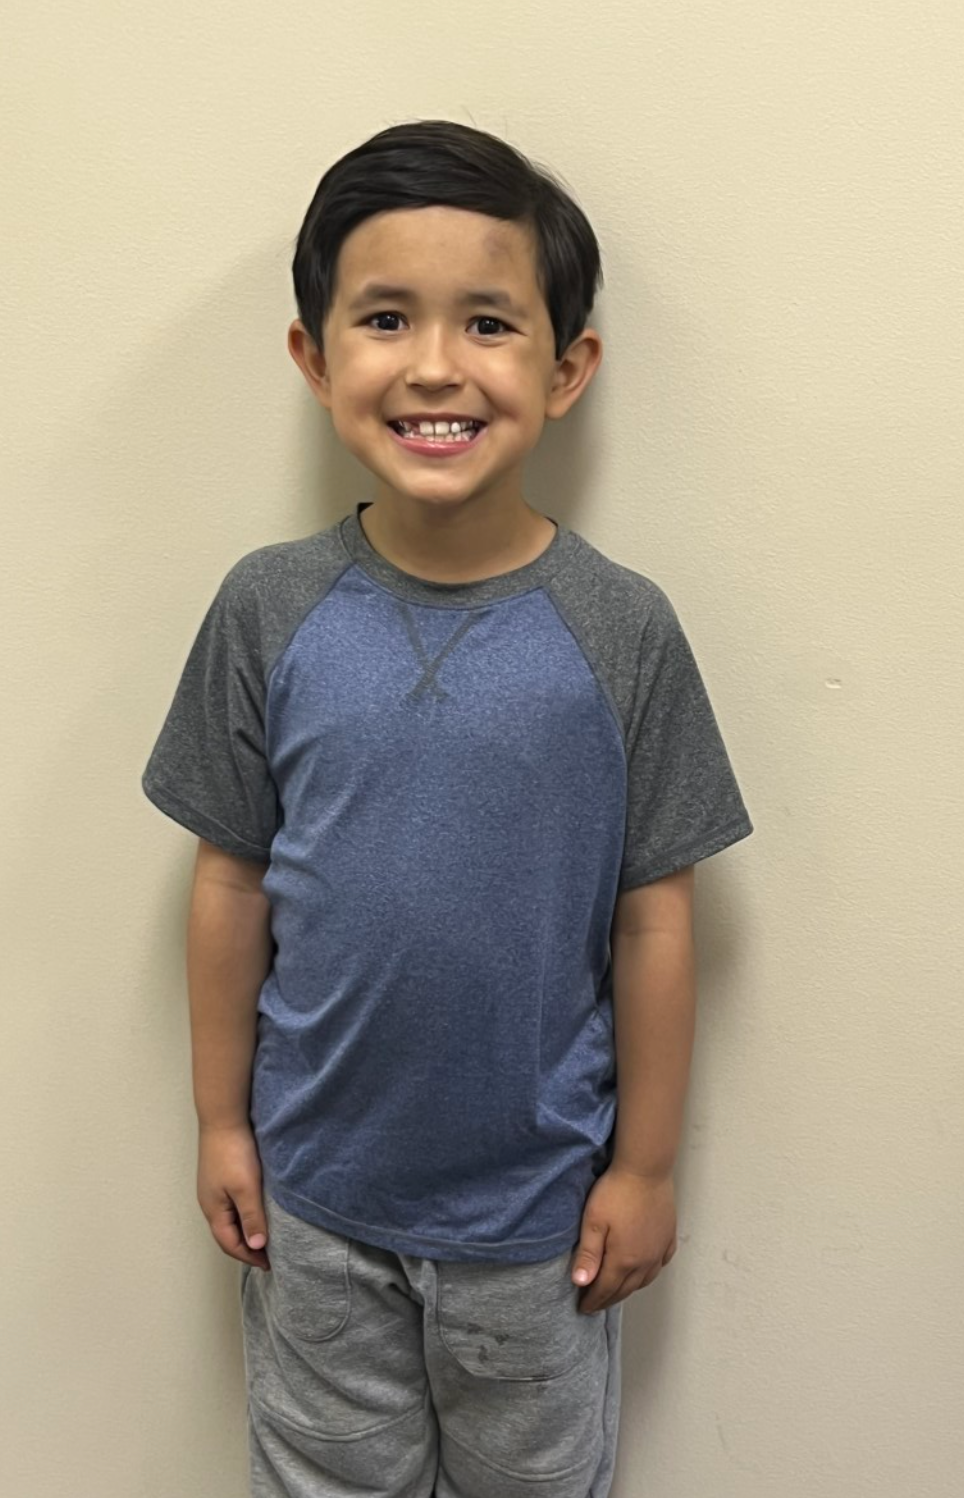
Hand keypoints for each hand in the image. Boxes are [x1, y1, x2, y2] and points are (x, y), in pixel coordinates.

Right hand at [197, 1123, 270, 1269]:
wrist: (223, 1118)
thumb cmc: (233, 1153)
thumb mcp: (246, 1189)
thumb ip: (251, 1218)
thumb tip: (257, 1247)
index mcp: (213, 1210)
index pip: (229, 1245)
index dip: (249, 1257)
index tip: (269, 1264)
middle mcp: (210, 1203)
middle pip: (227, 1234)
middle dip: (246, 1247)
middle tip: (269, 1254)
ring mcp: (213, 1189)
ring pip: (229, 1219)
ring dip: (245, 1231)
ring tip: (265, 1235)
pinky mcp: (220, 1176)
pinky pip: (232, 1204)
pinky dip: (244, 1215)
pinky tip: (257, 1210)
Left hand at [570, 1165, 677, 1313]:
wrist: (646, 1169)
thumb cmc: (615, 1192)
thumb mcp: (593, 1222)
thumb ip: (588, 1254)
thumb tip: (580, 1283)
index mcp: (623, 1260)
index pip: (605, 1289)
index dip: (593, 1301)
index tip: (582, 1308)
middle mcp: (644, 1261)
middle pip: (625, 1289)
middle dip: (608, 1299)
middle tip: (596, 1304)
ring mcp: (659, 1249)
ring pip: (644, 1280)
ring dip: (629, 1289)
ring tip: (617, 1291)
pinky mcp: (668, 1236)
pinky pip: (661, 1263)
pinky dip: (651, 1272)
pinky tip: (646, 1270)